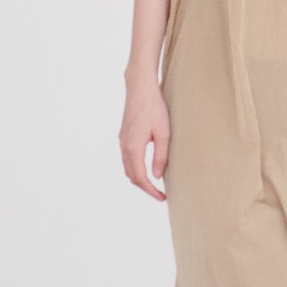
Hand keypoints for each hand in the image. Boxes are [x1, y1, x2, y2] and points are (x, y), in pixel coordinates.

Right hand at [119, 78, 170, 201]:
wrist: (140, 88)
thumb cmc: (154, 108)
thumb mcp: (163, 133)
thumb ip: (160, 156)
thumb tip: (157, 176)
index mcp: (133, 147)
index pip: (140, 178)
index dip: (151, 191)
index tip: (162, 198)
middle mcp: (124, 146)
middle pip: (131, 176)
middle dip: (145, 188)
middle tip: (160, 194)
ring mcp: (122, 141)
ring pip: (128, 168)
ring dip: (140, 179)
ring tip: (155, 184)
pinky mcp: (124, 136)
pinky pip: (127, 159)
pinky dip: (136, 169)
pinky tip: (147, 168)